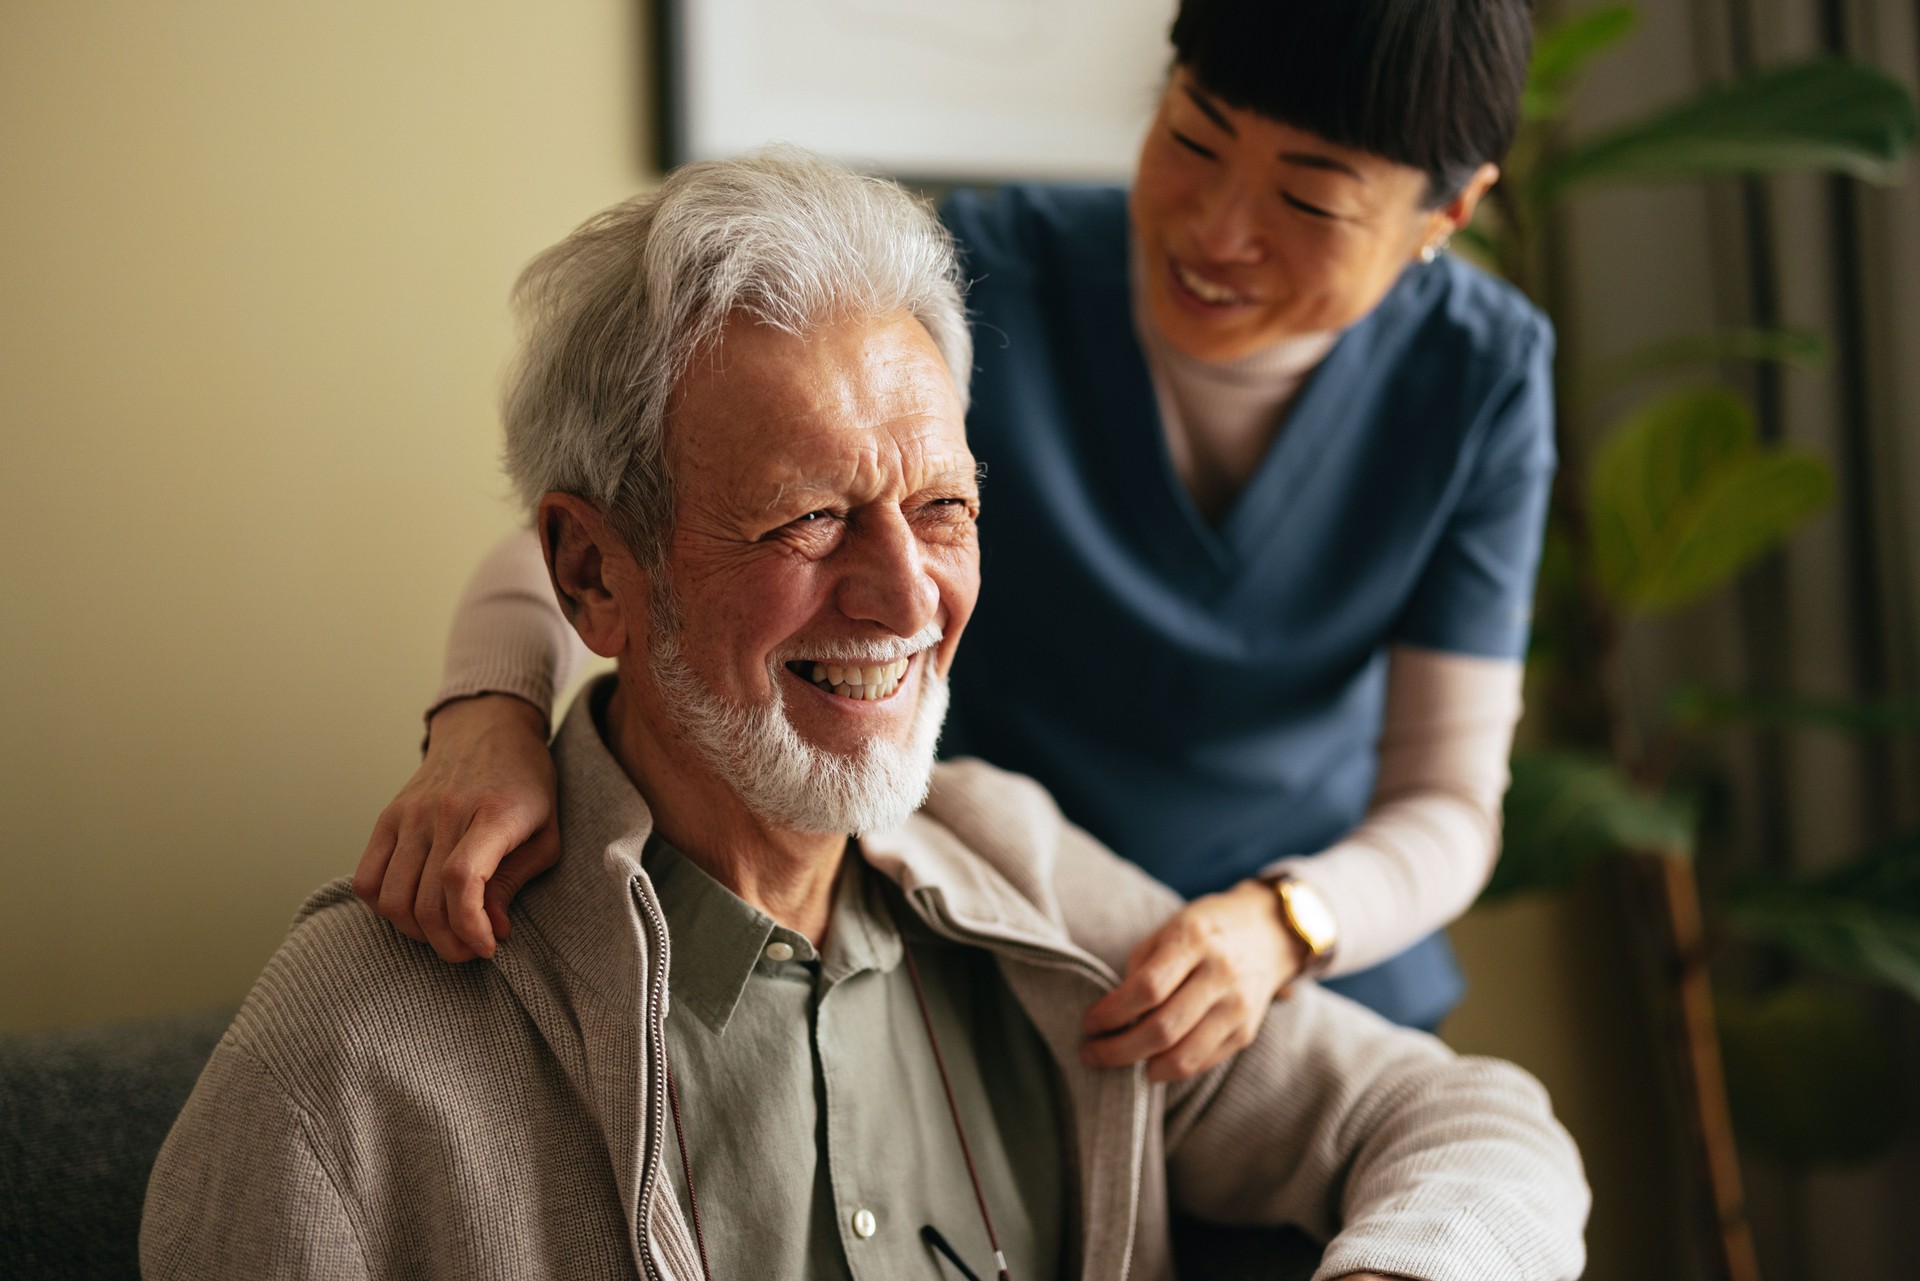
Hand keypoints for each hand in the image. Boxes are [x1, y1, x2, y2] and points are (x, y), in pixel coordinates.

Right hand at [353, 695, 558, 960]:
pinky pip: (366, 879)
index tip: (488, 946)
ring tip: (445, 933)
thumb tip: (494, 931)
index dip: (469, 925)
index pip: (460, 878)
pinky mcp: (387, 817)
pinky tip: (414, 910)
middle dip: (449, 942)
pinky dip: (384, 907)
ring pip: (392, 897)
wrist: (488, 730)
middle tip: (470, 949)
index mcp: (494, 813)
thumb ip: (517, 882)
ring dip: (416, 932)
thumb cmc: (526, 786)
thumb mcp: (546, 833)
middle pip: (425, 900)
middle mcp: (445, 811)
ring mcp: (410, 813)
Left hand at [1080, 879, 1307, 1082]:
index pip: (1147, 988)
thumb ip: (1141, 967)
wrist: (1270, 932)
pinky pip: (1202, 1063)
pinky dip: (1170, 1069)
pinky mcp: (1246, 1032)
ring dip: (1142, 1068)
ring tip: (1117, 1063)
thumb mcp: (1169, 929)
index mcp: (1194, 940)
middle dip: (1118, 1050)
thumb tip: (1113, 1015)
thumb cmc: (1206, 930)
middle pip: (1163, 1029)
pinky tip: (1150, 1061)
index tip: (1088, 1023)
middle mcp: (1221, 974)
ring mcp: (1237, 1007)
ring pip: (1184, 1057)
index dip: (1112, 1012)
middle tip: (1090, 1054)